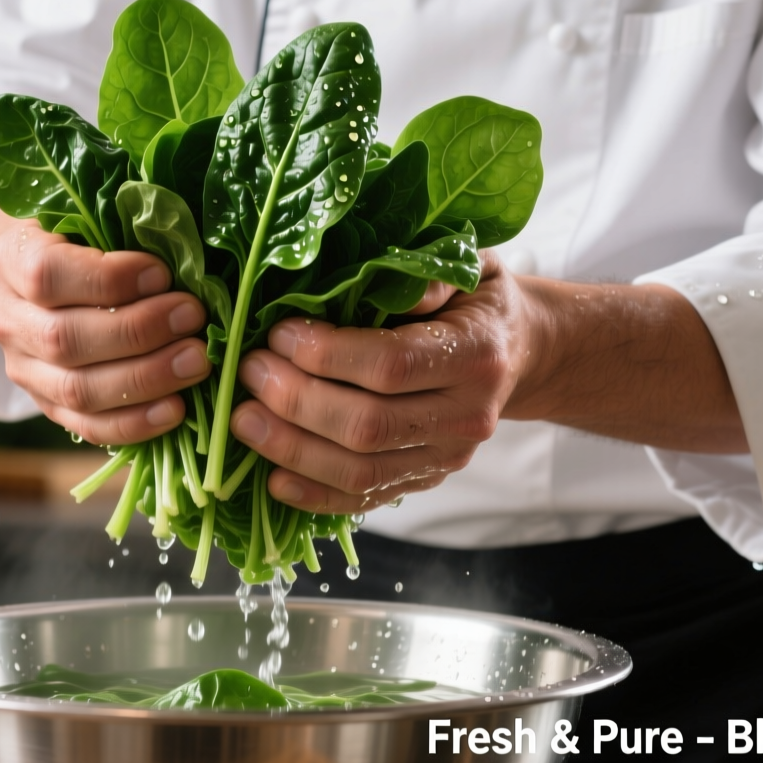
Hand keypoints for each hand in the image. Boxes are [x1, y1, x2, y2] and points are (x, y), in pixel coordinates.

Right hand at [0, 217, 210, 444]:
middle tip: (193, 317)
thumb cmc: (83, 240)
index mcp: (11, 259)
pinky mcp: (48, 405)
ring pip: (77, 390)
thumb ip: (127, 231)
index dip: (108, 279)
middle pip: (66, 339)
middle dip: (139, 332)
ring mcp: (24, 369)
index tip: (161, 273)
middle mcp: (7, 319)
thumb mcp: (92, 219)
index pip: (47, 275)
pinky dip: (135, 422)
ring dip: (145, 378)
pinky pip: (88, 425)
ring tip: (196, 361)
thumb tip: (190, 256)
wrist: (43, 279)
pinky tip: (176, 409)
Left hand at [230, 252, 531, 513]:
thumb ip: (426, 271)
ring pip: (360, 471)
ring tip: (244, 420)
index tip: (279, 334)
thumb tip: (374, 282)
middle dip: (296, 401)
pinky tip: (272, 476)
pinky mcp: (427, 480)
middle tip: (249, 370)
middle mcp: (468, 415)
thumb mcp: (466, 264)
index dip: (327, 355)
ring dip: (292, 449)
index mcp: (478, 354)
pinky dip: (313, 493)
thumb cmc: (476, 299)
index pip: (392, 364)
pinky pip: (364, 498)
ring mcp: (447, 457)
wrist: (519, 351)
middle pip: (368, 425)